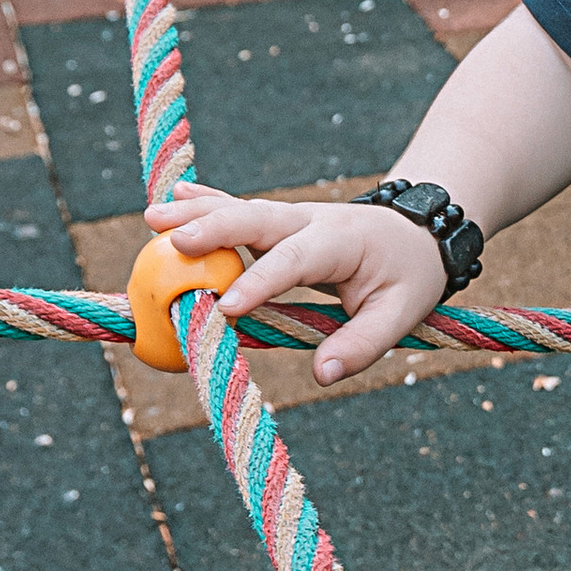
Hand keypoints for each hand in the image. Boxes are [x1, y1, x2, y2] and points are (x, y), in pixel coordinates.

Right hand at [144, 182, 445, 383]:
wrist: (417, 233)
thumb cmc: (408, 276)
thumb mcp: (401, 314)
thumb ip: (363, 345)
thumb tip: (323, 375)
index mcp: (339, 243)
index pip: (294, 261)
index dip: (258, 282)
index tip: (224, 308)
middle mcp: (309, 221)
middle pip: (257, 220)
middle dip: (215, 229)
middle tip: (174, 244)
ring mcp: (291, 217)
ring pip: (240, 210)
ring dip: (197, 212)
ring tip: (153, 217)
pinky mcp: (279, 222)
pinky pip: (239, 210)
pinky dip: (208, 201)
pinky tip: (173, 194)